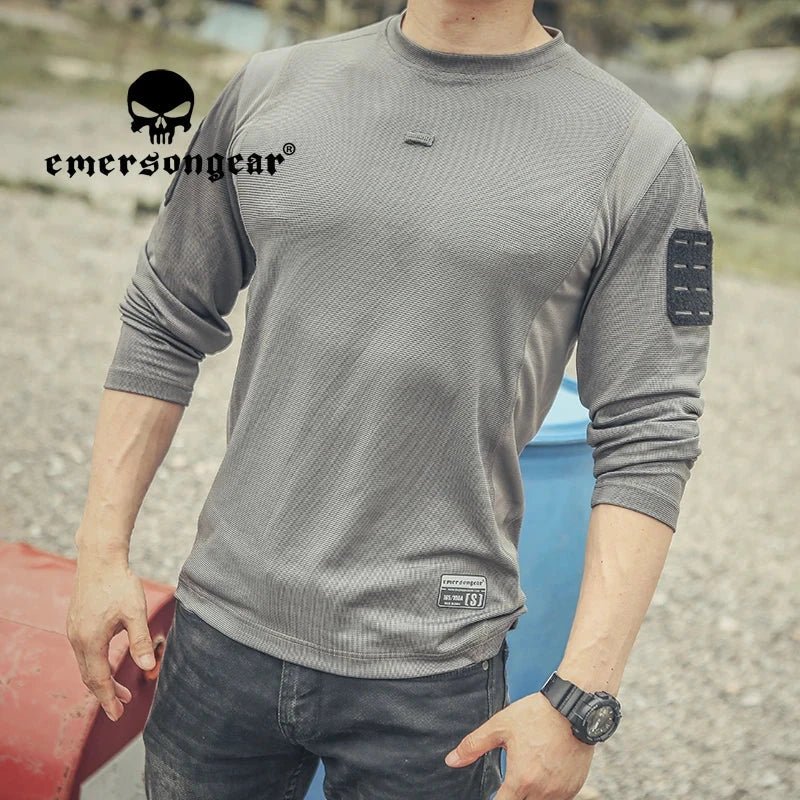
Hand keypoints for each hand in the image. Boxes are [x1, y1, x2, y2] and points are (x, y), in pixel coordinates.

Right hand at [66, 549, 155, 721]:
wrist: (99, 558)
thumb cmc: (119, 583)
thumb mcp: (136, 612)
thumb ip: (141, 640)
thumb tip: (149, 667)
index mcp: (90, 641)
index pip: (98, 680)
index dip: (109, 699)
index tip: (118, 715)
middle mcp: (77, 639)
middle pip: (89, 675)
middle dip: (106, 693)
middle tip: (122, 705)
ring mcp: (74, 630)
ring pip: (86, 664)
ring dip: (101, 678)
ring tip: (119, 688)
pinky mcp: (75, 622)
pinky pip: (84, 651)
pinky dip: (96, 663)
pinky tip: (109, 660)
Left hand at [444, 691, 594, 798]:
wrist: (571, 708)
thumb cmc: (536, 716)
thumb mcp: (499, 726)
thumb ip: (473, 746)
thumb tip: (452, 760)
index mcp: (521, 780)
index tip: (495, 793)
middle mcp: (542, 792)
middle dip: (514, 794)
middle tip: (513, 776)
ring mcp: (561, 792)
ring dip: (531, 793)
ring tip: (530, 768)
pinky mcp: (574, 787)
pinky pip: (558, 798)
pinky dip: (548, 790)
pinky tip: (545, 770)